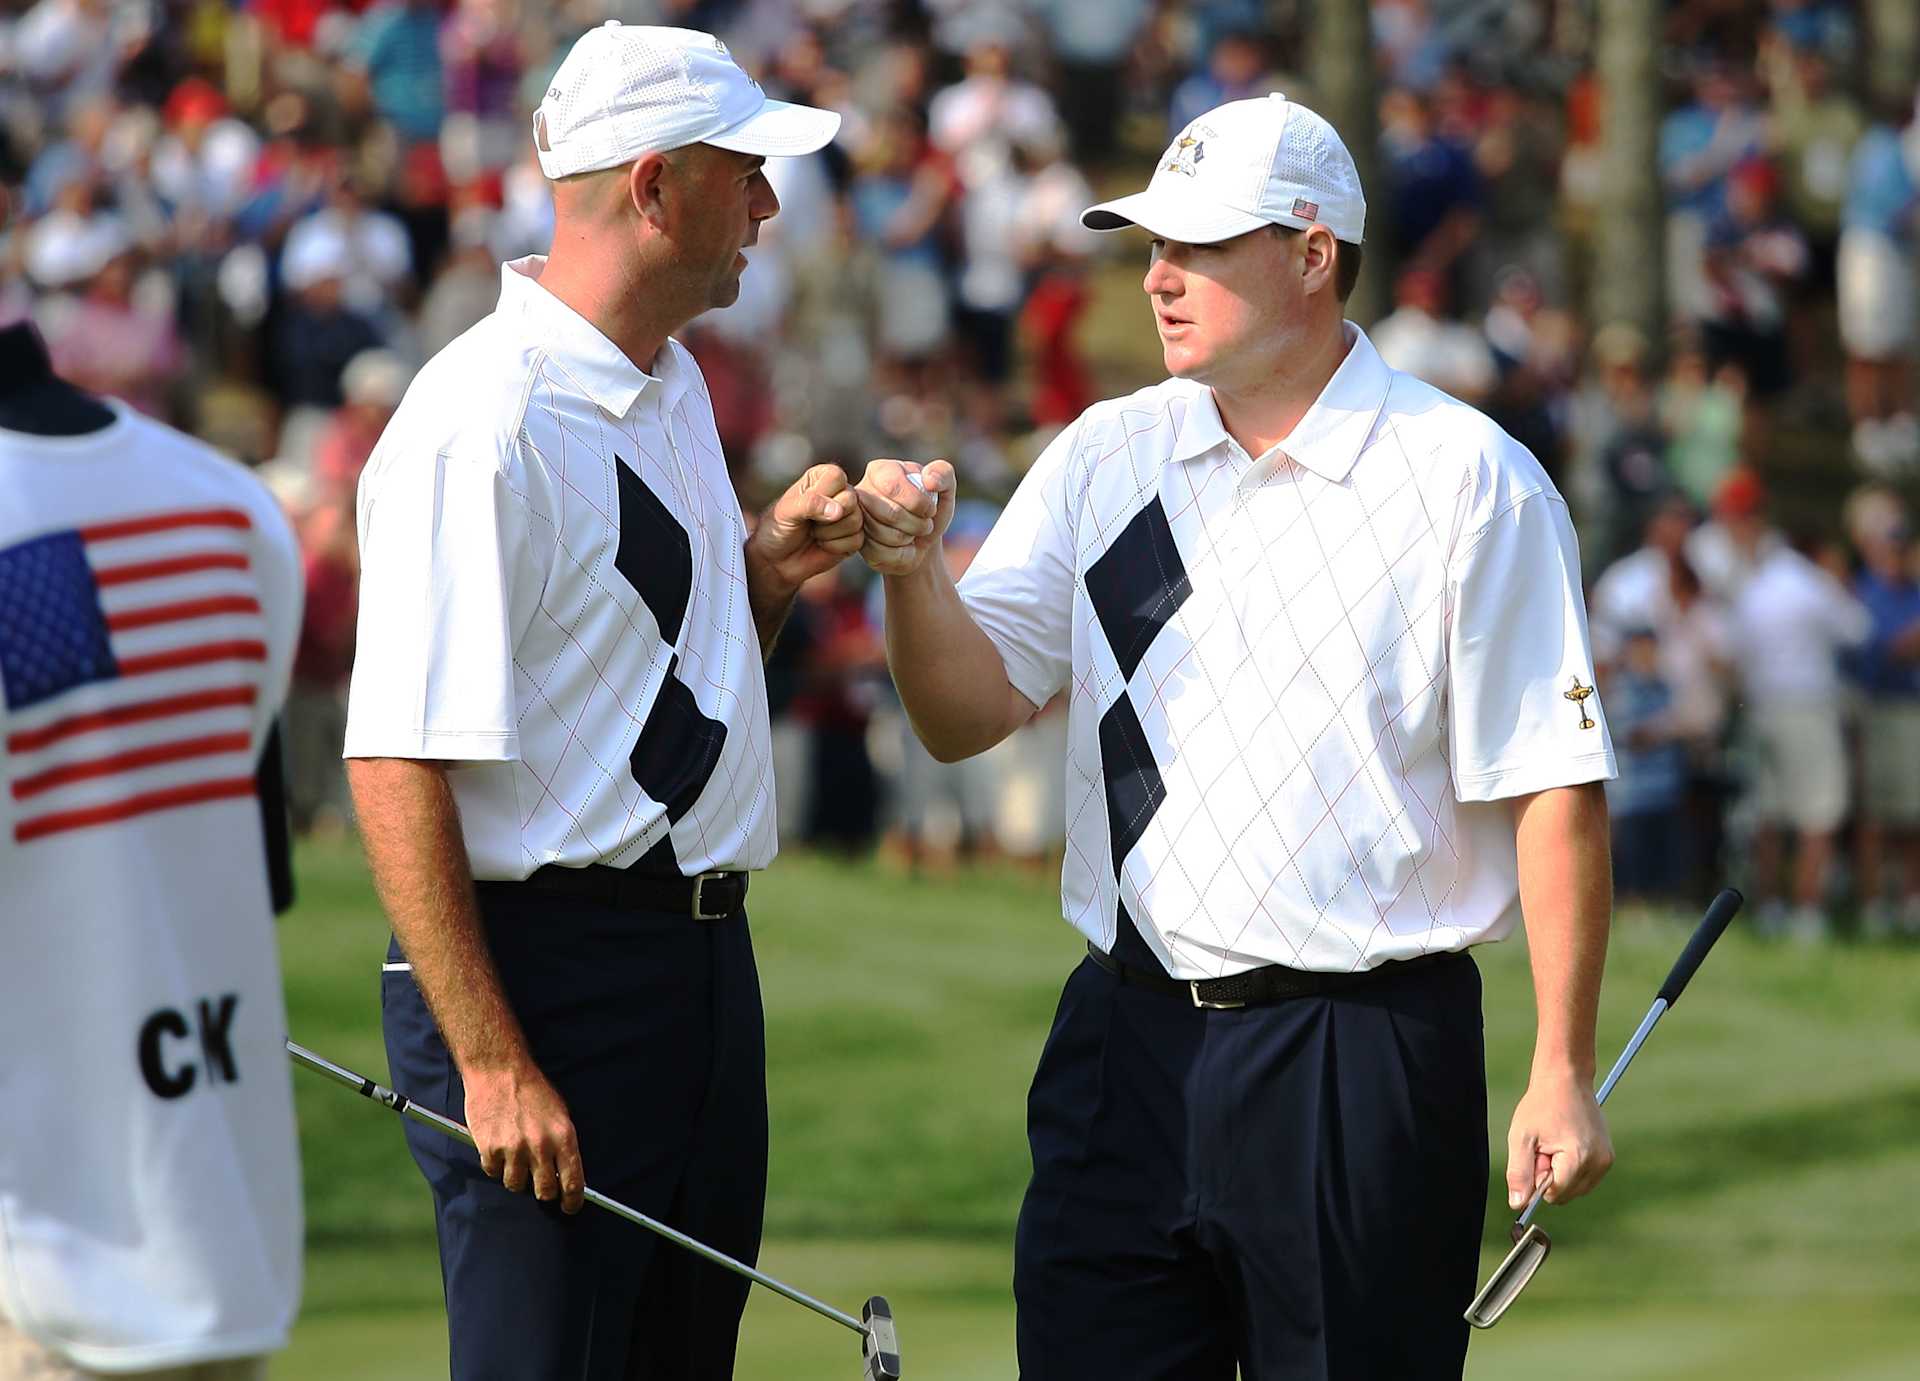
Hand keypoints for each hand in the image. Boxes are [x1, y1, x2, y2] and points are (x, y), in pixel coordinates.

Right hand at [463, 1062, 585, 1213]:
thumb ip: (561, 1144)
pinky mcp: (490, 1149)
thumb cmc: (532, 1090)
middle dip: (543, 1191)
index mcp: (563, 1136)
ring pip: (516, 1185)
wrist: (499, 1070)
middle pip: (544, 1191)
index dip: (572, 1201)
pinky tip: (497, 1145)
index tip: (569, 1207)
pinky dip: (495, 1164)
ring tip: (515, 1155)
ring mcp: (514, 1149)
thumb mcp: (558, 1114)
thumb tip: (564, 1174)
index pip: (572, 1181)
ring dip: (516, 1176)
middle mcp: (540, 1146)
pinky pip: (493, 1172)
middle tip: (539, 1184)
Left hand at [747, 464, 863, 592]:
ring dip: (829, 534)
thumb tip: (838, 511)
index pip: (836, 476)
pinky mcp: (854, 537)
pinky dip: (836, 546)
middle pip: (850, 499)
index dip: (823, 494)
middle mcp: (839, 493)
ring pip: (855, 521)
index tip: (806, 506)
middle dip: (827, 518)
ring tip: (814, 533)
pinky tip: (823, 544)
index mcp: (822, 478)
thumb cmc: (777, 529)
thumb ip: (810, 504)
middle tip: (811, 522)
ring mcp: (848, 515)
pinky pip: (857, 540)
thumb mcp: (786, 511)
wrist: (777, 560)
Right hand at [856, 458, 954, 575]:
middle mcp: (861, 492)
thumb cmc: (931, 509)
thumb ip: (942, 473)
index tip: (931, 509)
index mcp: (879, 470)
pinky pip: (880, 553)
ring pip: (884, 535)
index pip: (893, 485)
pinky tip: (903, 547)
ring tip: (914, 533)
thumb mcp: (944, 489)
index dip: (918, 503)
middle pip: (891, 513)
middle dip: (918, 524)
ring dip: (910, 538)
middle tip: (926, 524)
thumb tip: (929, 479)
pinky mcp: (859, 544)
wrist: (923, 540)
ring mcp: (857, 519)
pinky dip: (901, 554)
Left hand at [1505, 1071, 1612, 1210]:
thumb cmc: (1541, 1105)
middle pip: (1566, 1194)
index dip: (1539, 1177)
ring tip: (1555, 1142)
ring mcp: (1606, 1160)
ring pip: (1576, 1188)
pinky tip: (1566, 1143)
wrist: (1566, 1080)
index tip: (1538, 1152)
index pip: (1553, 1194)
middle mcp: (1598, 1162)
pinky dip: (1572, 1168)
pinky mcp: (1608, 1157)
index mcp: (1578, 1158)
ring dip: (1561, 1173)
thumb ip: (1519, 1173)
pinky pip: (1585, 1178)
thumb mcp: (1521, 1137)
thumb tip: (1517, 1204)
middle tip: (1546, 1145)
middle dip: (1551, 1176)